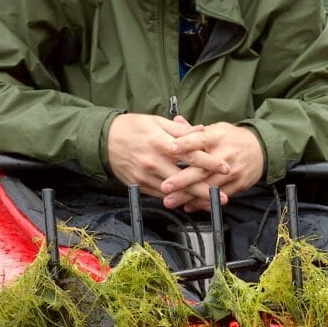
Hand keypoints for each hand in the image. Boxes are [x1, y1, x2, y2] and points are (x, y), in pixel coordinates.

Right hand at [106, 113, 229, 196]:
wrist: (103, 140)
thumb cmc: (131, 128)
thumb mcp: (155, 121)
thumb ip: (179, 129)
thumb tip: (201, 130)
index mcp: (160, 142)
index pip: (190, 154)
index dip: (209, 162)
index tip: (224, 168)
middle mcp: (154, 161)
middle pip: (184, 179)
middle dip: (205, 190)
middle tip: (223, 197)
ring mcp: (146, 175)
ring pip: (173, 191)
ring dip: (192, 199)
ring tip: (210, 205)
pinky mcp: (139, 185)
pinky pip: (160, 195)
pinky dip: (175, 200)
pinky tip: (188, 203)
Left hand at [159, 123, 264, 211]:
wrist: (260, 149)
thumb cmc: (232, 139)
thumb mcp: (216, 129)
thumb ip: (194, 130)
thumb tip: (176, 120)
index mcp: (216, 137)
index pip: (199, 140)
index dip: (185, 144)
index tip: (170, 149)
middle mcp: (224, 154)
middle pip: (201, 169)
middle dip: (182, 180)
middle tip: (165, 186)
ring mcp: (232, 171)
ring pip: (208, 186)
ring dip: (189, 196)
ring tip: (172, 201)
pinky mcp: (237, 184)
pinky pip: (218, 196)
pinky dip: (202, 202)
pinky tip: (189, 206)